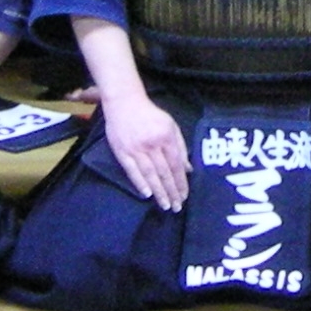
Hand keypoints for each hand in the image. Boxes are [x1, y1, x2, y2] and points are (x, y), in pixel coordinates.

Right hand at [100, 91, 189, 209]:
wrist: (125, 103)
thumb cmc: (150, 115)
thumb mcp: (171, 126)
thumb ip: (180, 146)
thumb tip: (188, 169)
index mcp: (166, 137)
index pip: (176, 164)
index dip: (181, 182)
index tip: (184, 196)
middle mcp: (152, 144)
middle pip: (164, 172)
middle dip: (172, 191)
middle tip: (176, 207)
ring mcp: (136, 148)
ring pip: (150, 174)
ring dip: (159, 192)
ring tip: (165, 205)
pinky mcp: (122, 151)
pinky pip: (132, 170)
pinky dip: (140, 183)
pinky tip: (147, 194)